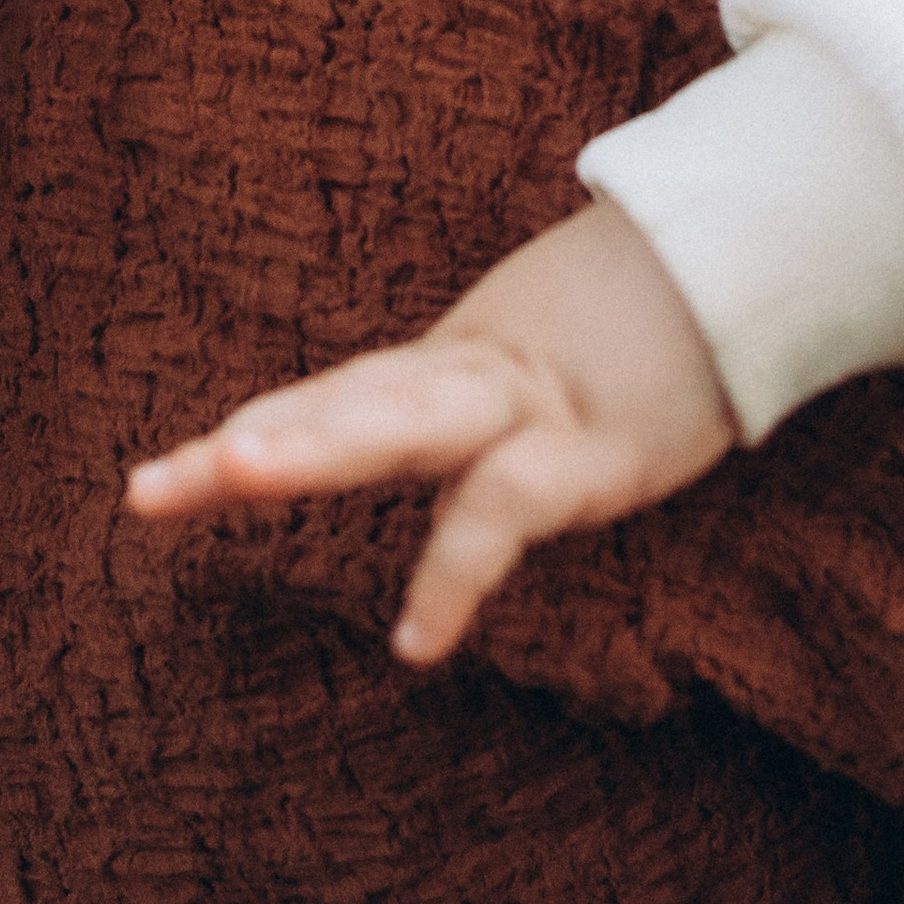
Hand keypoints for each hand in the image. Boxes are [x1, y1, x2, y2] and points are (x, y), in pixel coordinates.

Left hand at [122, 200, 736, 663]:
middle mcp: (475, 374)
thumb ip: (486, 399)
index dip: (254, 436)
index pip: (337, 399)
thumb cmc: (652, 325)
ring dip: (318, 441)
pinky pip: (504, 506)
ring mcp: (530, 405)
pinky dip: (455, 570)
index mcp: (459, 364)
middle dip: (256, 443)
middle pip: (349, 402)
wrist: (750, 259)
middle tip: (152, 487)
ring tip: (235, 470)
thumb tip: (444, 430)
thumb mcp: (554, 365)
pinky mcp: (593, 452)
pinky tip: (414, 644)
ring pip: (405, 420)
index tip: (152, 491)